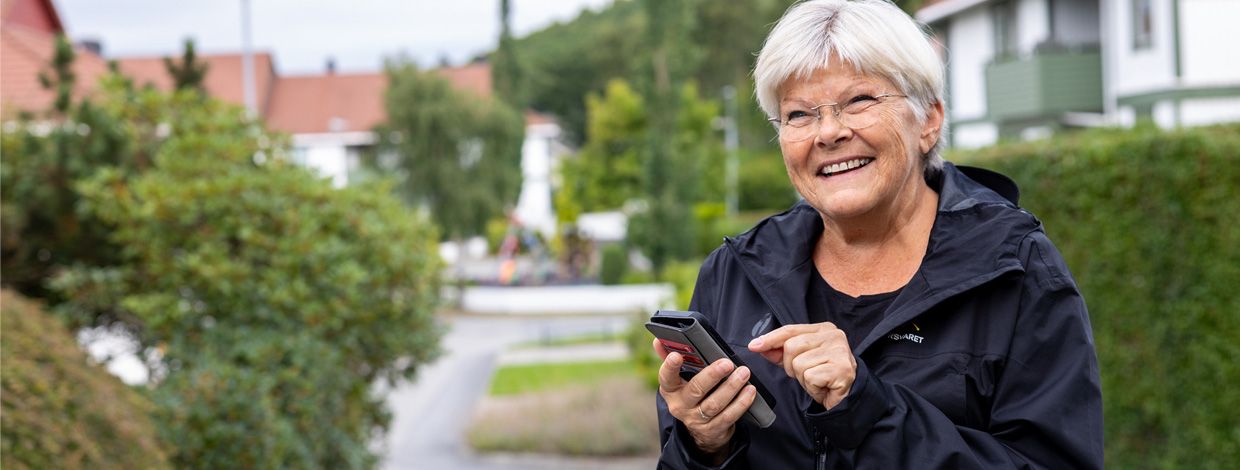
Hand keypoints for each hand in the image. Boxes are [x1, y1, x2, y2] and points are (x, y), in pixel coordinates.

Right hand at [653, 339, 756, 459]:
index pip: (666, 377)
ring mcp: (696, 420)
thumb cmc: (691, 393)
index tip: (677, 355)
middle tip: (727, 363)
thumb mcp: (679, 380)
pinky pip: (728, 416)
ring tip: (743, 373)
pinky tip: (749, 391)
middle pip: (695, 390)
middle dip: (712, 376)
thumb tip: (658, 340)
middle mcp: (680, 406)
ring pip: (714, 404)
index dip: (670, 367)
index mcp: (670, 390)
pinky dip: (741, 403)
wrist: (701, 429)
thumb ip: (669, 358)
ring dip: (731, 387)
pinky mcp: (713, 429)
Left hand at [748, 323, 855, 408]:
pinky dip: (812, 388)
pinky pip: (809, 377)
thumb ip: (780, 352)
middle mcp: (834, 336)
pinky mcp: (842, 368)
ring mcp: (839, 351)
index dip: (770, 338)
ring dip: (803, 379)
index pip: (790, 330)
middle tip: (807, 375)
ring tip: (817, 381)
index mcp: (823, 329)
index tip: (753, 346)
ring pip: (798, 364)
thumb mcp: (799, 361)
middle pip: (791, 347)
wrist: (847, 398)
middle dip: (791, 366)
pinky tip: (823, 387)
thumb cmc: (823, 377)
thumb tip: (758, 345)